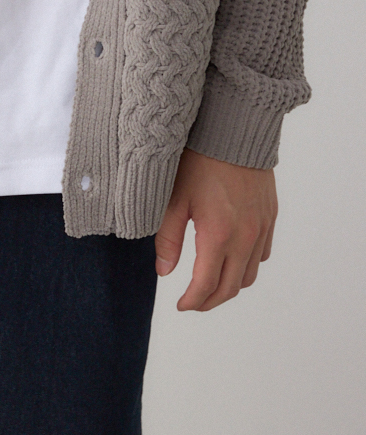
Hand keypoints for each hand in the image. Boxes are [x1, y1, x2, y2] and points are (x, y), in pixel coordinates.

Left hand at [154, 147, 277, 311]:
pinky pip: (263, 254)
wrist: (233, 129)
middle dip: (210, 301)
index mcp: (218, 234)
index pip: (207, 285)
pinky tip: (231, 257)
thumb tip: (164, 271)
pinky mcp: (270, 217)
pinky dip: (247, 264)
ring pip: (250, 274)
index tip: (180, 305)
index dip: (192, 302)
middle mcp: (245, 236)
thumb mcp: (174, 198)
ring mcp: (261, 228)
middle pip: (231, 288)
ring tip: (211, 283)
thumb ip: (168, 238)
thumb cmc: (199, 159)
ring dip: (230, 285)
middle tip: (193, 302)